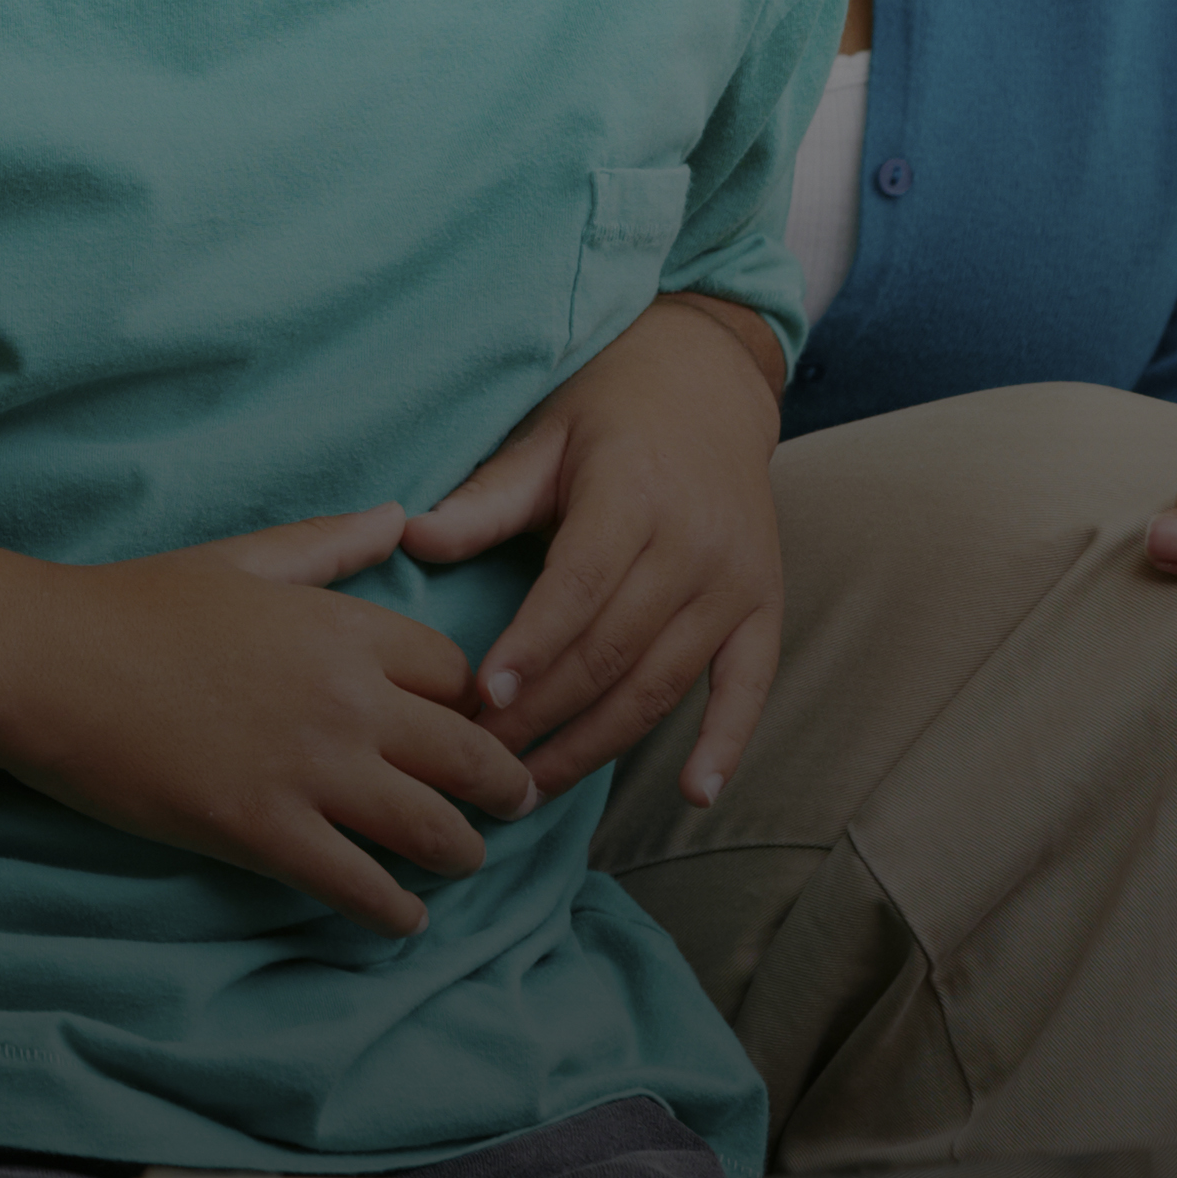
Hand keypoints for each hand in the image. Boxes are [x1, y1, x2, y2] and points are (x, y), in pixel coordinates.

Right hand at [0, 503, 540, 938]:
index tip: (471, 720)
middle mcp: (346, 700)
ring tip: (459, 858)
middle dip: (502, 785)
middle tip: (511, 803)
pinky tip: (401, 915)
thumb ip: (329, 543)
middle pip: (470, 754)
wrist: (50, 663)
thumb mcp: (242, 558)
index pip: (457, 672)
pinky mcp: (266, 834)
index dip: (470, 699)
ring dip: (460, 852)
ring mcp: (310, 772)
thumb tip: (399, 515)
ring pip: (434, 831)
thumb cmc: (137, 603)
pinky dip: (395, 910)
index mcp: (342, 627)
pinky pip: (363, 888)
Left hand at [400, 292, 785, 804]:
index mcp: (631, 494)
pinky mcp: (765, 606)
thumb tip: (410, 538)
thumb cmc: (607, 407)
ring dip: (600, 744)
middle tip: (482, 765)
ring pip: (663, 682)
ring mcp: (736, 581)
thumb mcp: (543, 435)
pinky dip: (727, 743)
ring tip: (536, 788)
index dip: (531, 648)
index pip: (578, 588)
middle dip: (545, 715)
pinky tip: (695, 796)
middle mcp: (693, 545)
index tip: (482, 700)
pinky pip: (749, 686)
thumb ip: (486, 497)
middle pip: (614, 650)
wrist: (709, 381)